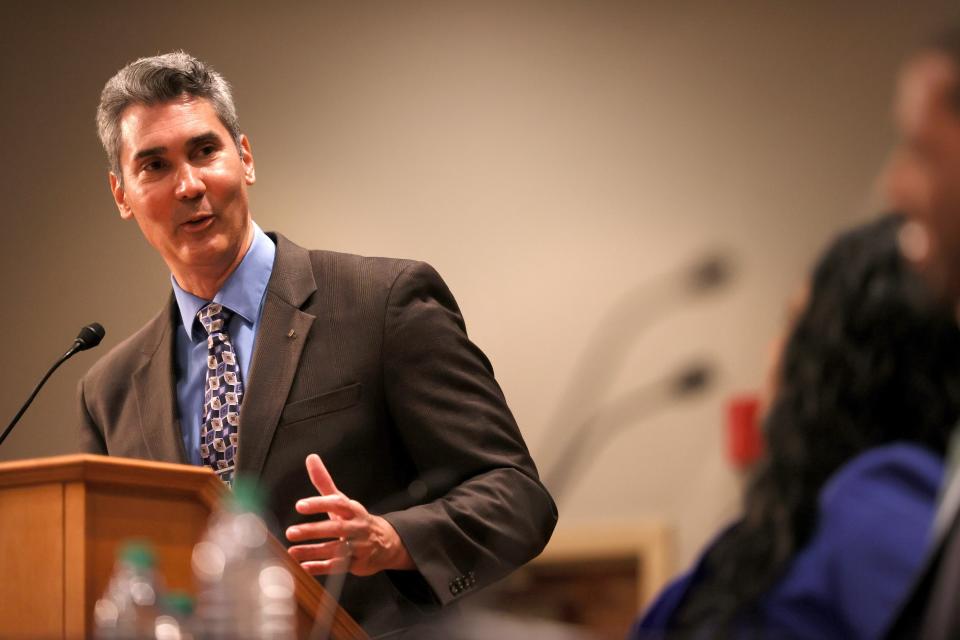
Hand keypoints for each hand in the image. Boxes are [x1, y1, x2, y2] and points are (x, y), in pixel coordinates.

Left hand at [286, 454, 414, 575]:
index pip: (337, 504)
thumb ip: (324, 482)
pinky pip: (338, 567)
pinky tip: (304, 567)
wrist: (385, 543)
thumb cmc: (356, 519)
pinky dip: (321, 568)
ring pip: (335, 550)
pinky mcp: (357, 564)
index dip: (319, 504)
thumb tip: (311, 458)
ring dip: (312, 551)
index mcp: (353, 510)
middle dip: (313, 531)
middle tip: (291, 532)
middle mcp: (357, 527)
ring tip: (292, 552)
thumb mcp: (342, 501)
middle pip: (336, 528)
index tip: (299, 505)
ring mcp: (358, 547)